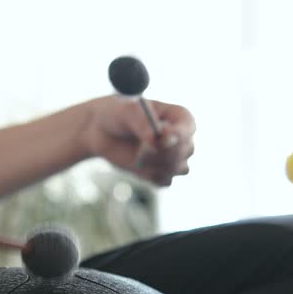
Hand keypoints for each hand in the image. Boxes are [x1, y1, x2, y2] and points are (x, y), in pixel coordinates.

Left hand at [80, 95, 195, 185]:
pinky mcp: (161, 172)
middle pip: (186, 151)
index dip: (178, 136)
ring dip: (159, 166)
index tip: (161, 140)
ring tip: (138, 157)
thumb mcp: (129, 112)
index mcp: (179, 117)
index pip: (188, 129)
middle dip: (163, 153)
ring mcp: (173, 157)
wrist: (103, 130)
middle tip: (141, 150)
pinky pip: (166, 181)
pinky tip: (139, 166)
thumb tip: (156, 143)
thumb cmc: (119, 114)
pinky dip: (153, 177)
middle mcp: (182, 138)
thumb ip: (144, 124)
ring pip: (179, 169)